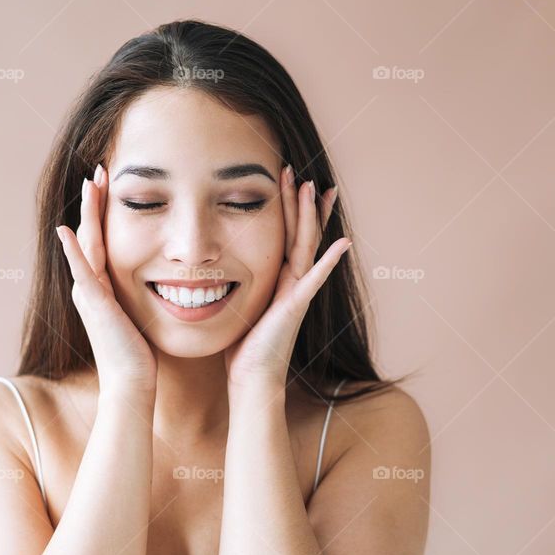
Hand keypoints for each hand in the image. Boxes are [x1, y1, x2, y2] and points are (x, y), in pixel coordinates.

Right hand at [56, 164, 158, 396]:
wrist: (132, 381)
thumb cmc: (141, 353)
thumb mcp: (140, 312)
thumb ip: (142, 292)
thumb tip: (164, 277)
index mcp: (102, 285)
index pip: (102, 238)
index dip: (104, 210)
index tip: (111, 183)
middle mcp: (90, 285)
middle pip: (91, 233)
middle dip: (94, 201)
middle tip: (99, 170)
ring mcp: (89, 293)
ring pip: (86, 243)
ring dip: (87, 213)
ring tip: (90, 184)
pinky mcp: (94, 303)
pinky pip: (82, 271)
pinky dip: (73, 250)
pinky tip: (67, 230)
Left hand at [223, 165, 350, 391]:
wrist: (252, 380)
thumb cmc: (241, 349)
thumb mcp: (236, 306)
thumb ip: (233, 286)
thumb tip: (212, 271)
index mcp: (277, 280)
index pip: (285, 237)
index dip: (287, 211)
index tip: (289, 184)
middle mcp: (292, 283)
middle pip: (299, 234)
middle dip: (300, 204)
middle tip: (303, 174)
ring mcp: (297, 293)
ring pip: (306, 246)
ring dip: (311, 218)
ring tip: (316, 189)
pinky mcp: (294, 306)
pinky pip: (314, 278)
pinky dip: (329, 261)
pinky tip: (343, 244)